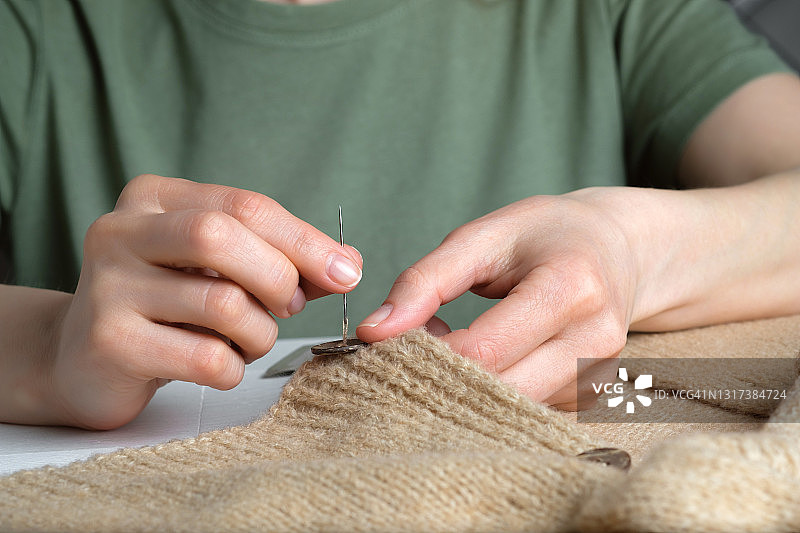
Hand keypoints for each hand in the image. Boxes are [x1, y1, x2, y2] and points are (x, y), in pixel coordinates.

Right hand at [47, 174, 361, 428]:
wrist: (85, 360)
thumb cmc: (168, 307)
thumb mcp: (220, 267)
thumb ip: (279, 258)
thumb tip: (348, 265)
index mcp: (154, 198)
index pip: (245, 206)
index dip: (305, 241)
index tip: (347, 272)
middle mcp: (120, 231)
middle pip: (223, 238)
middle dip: (279, 278)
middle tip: (290, 307)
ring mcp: (107, 286)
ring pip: (222, 304)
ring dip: (259, 333)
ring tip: (248, 340)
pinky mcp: (109, 343)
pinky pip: (207, 358)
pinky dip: (233, 368)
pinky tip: (220, 365)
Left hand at [357, 189, 638, 408]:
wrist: (617, 248)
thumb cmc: (547, 234)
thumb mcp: (481, 237)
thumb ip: (425, 281)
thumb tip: (374, 331)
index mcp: (570, 289)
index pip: (482, 350)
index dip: (428, 350)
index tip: (403, 331)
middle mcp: (594, 340)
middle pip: (498, 391)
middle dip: (445, 376)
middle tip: (428, 338)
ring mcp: (598, 374)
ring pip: (509, 411)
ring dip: (468, 388)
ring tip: (460, 342)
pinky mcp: (591, 395)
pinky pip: (526, 412)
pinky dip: (494, 394)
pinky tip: (489, 360)